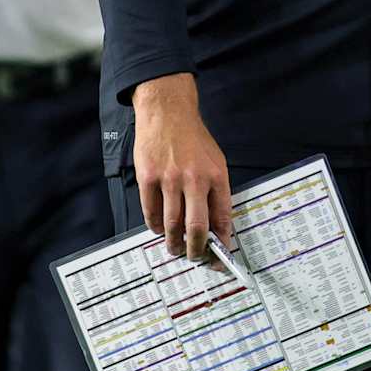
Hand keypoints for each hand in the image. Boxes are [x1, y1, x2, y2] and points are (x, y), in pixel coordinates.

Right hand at [132, 74, 231, 259]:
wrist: (168, 112)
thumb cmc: (193, 138)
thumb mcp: (216, 161)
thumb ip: (215, 192)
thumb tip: (214, 227)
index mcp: (216, 175)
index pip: (222, 217)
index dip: (221, 242)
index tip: (220, 256)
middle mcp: (194, 178)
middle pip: (196, 227)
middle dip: (196, 251)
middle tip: (195, 258)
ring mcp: (169, 179)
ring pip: (171, 225)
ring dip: (173, 243)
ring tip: (176, 249)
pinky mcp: (148, 178)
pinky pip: (150, 213)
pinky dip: (155, 227)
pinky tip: (159, 229)